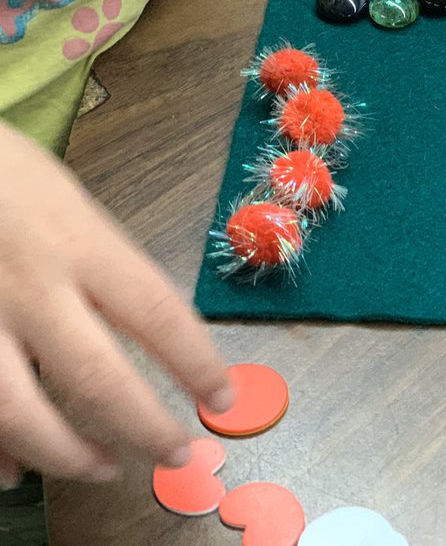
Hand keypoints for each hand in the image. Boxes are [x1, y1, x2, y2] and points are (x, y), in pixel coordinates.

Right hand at [0, 123, 230, 485]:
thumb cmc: (7, 176)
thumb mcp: (73, 205)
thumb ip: (105, 267)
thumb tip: (150, 328)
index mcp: (81, 244)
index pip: (159, 316)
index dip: (197, 366)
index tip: (223, 399)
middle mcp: (33, 286)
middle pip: (98, 378)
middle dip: (144, 428)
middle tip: (177, 454)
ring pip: (22, 412)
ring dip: (68, 454)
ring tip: (104, 467)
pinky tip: (13, 470)